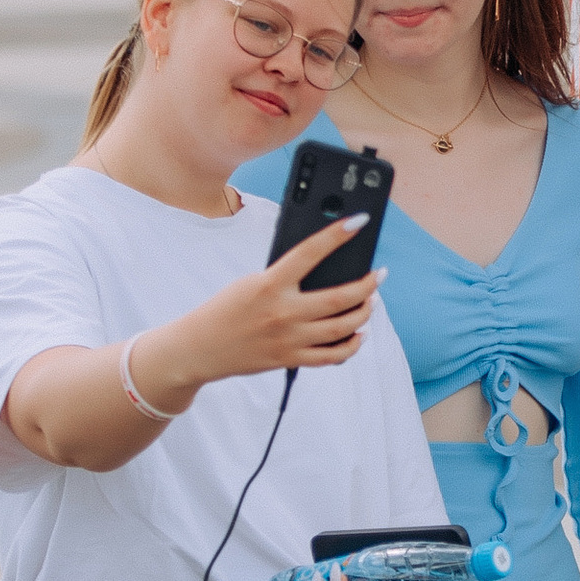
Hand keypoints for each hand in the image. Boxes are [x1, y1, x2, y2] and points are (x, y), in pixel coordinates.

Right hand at [156, 219, 381, 396]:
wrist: (200, 347)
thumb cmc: (227, 309)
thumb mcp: (251, 283)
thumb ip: (284, 278)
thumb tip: (323, 271)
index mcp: (270, 284)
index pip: (310, 252)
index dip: (337, 235)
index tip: (359, 221)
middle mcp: (282, 312)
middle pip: (339, 298)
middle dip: (367, 285)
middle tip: (379, 275)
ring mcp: (288, 339)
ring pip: (342, 328)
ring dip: (364, 313)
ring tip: (371, 302)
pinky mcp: (290, 359)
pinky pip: (331, 356)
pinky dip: (351, 346)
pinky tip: (357, 334)